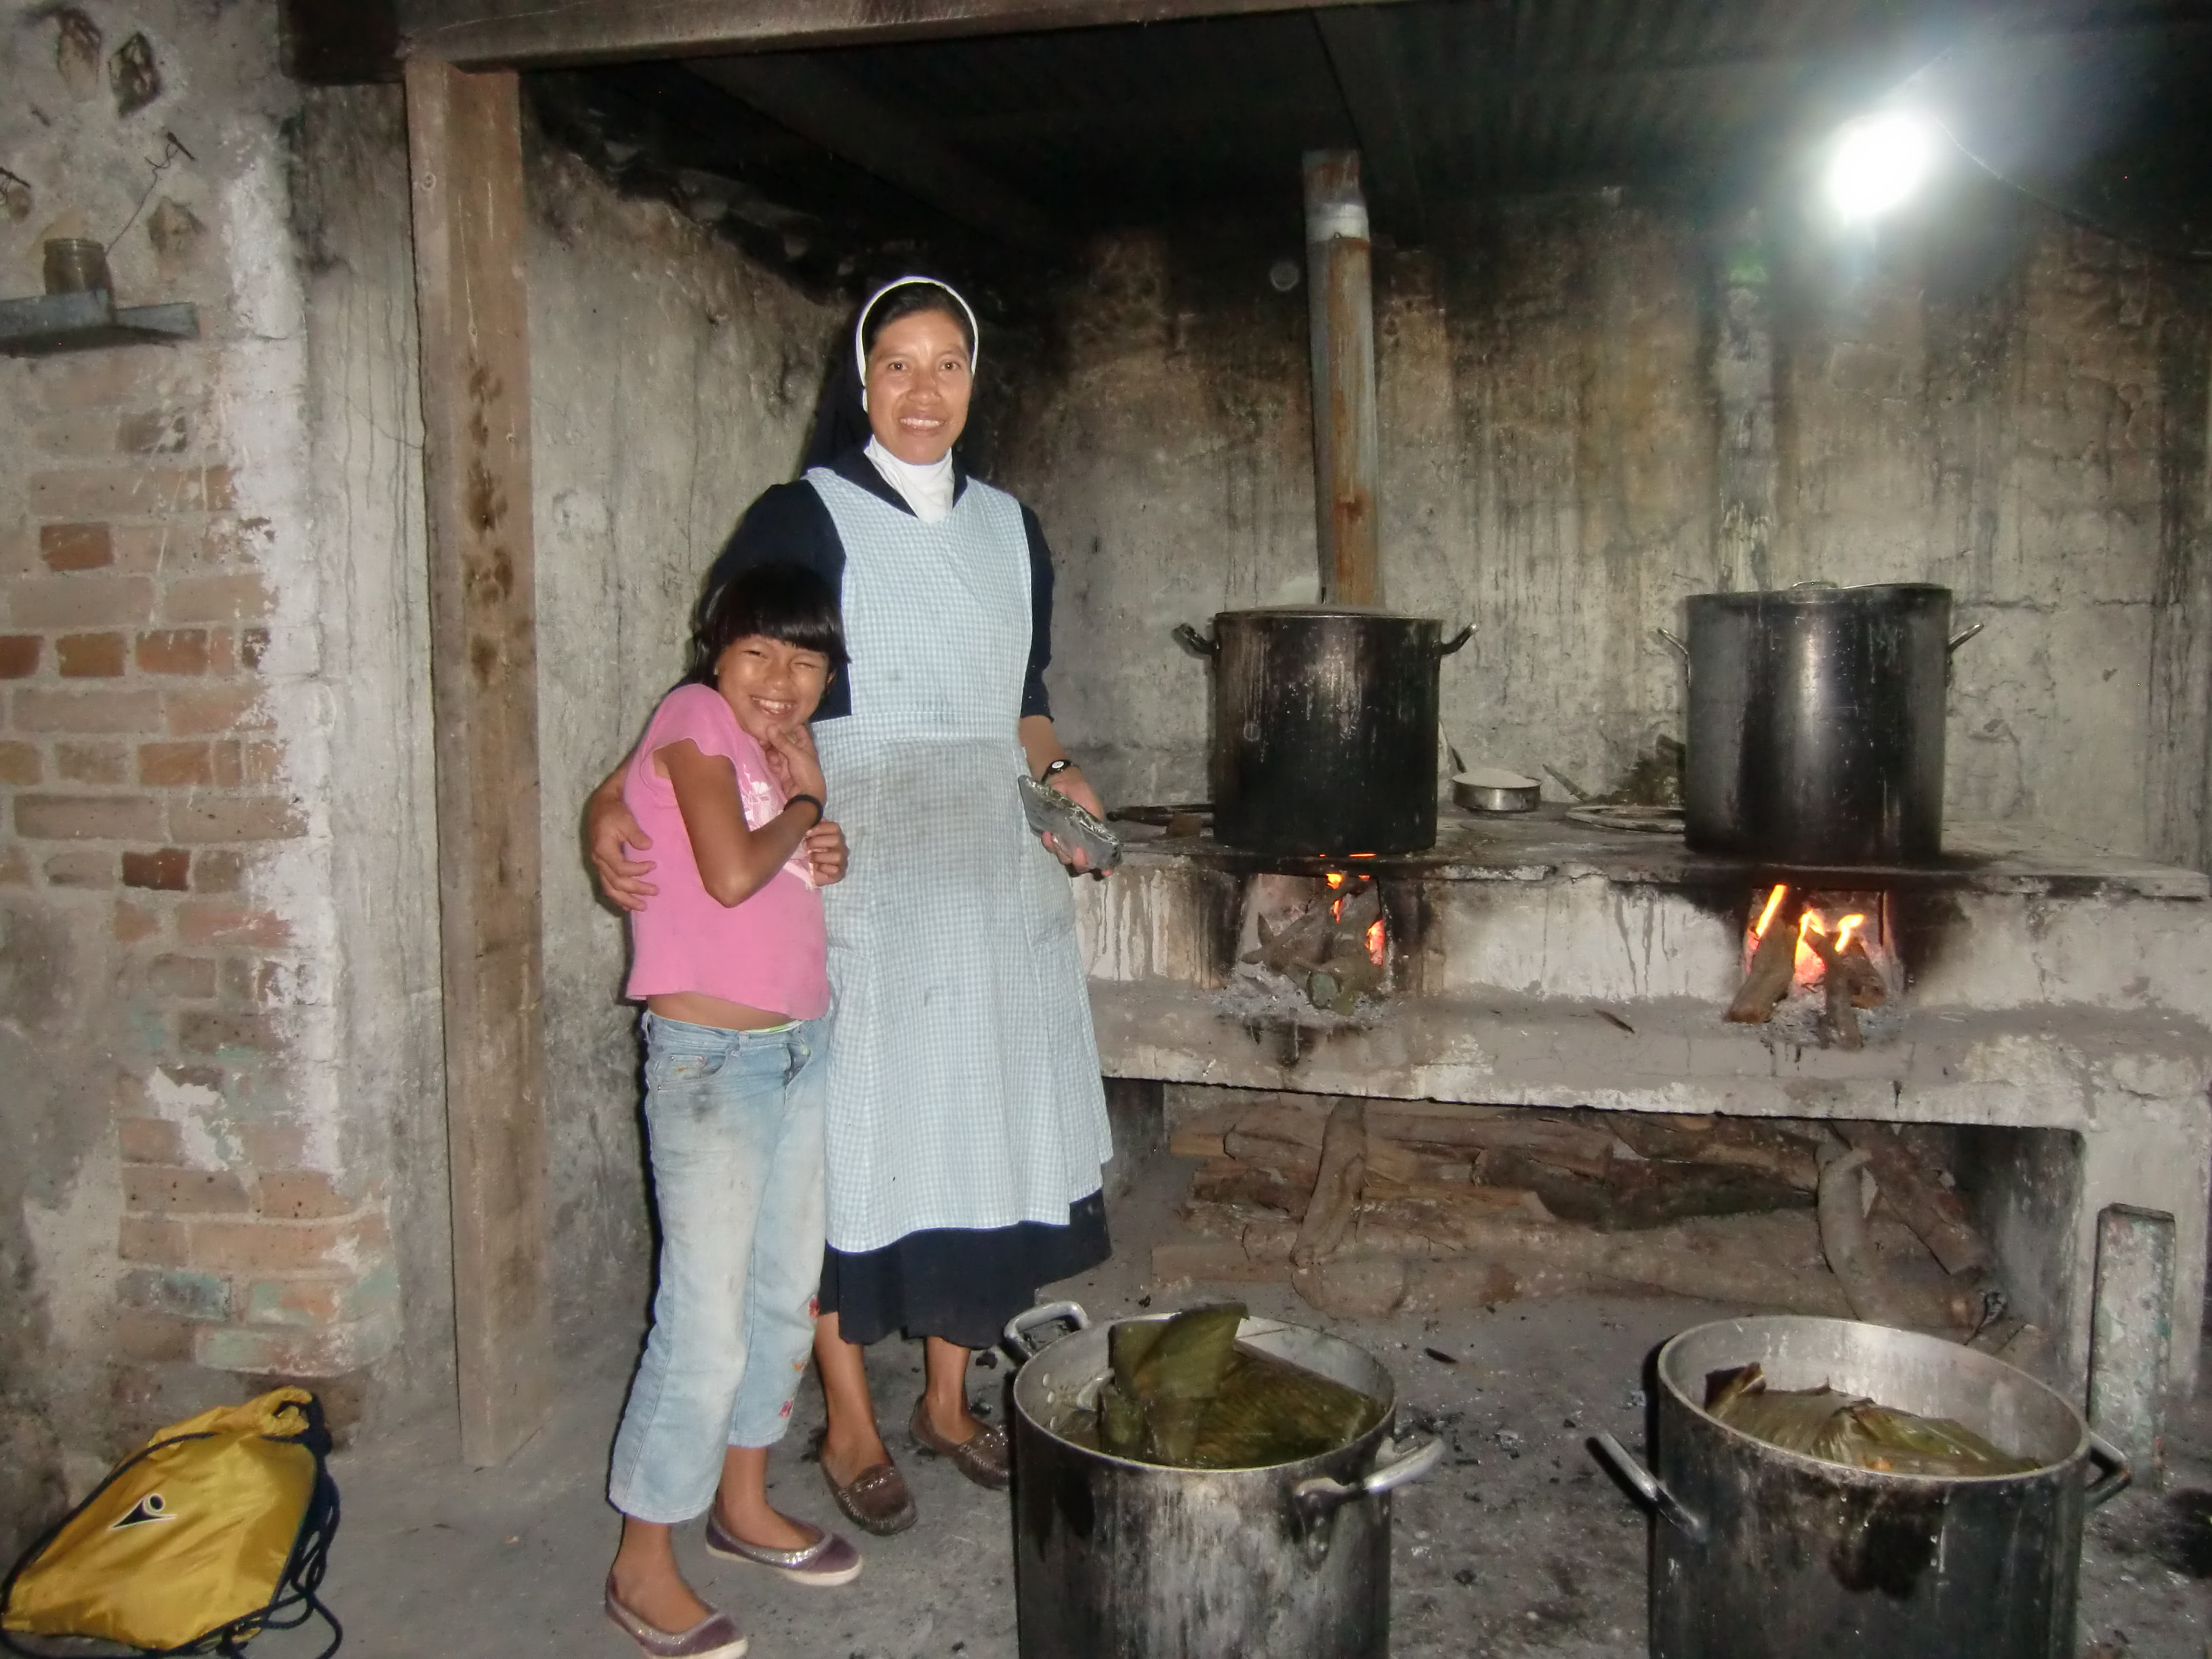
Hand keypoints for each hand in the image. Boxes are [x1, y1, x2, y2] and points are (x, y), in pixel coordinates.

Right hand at [588, 790, 656, 911]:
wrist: (600, 805)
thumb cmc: (614, 811)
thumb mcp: (626, 819)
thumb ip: (635, 834)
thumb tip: (648, 847)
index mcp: (603, 849)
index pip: (621, 868)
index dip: (638, 870)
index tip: (654, 865)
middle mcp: (598, 860)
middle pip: (616, 883)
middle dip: (636, 890)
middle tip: (655, 892)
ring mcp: (598, 864)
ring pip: (609, 888)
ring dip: (626, 899)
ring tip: (642, 907)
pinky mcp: (601, 865)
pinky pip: (607, 885)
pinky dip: (617, 897)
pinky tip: (626, 905)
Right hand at [762, 721, 827, 803]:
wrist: (805, 796)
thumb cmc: (806, 772)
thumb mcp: (795, 755)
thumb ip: (782, 741)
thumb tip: (769, 726)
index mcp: (804, 743)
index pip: (796, 727)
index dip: (786, 722)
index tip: (772, 718)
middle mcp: (796, 749)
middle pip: (781, 738)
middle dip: (772, 739)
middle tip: (762, 739)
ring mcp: (787, 759)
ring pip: (774, 749)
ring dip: (770, 752)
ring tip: (769, 754)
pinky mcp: (781, 769)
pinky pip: (773, 761)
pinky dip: (772, 762)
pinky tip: (774, 766)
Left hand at [804, 820, 847, 885]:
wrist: (811, 873)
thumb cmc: (811, 853)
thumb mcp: (810, 839)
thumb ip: (814, 828)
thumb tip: (819, 818)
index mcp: (835, 836)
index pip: (835, 827)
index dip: (820, 828)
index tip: (807, 833)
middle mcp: (842, 847)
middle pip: (837, 839)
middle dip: (817, 842)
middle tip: (805, 845)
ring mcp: (842, 861)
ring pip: (837, 856)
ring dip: (819, 856)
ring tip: (810, 858)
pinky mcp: (840, 873)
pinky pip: (836, 870)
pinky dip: (824, 868)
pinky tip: (817, 868)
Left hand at [1039, 765, 1108, 875]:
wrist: (1061, 782)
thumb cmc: (1082, 794)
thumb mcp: (1094, 810)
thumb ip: (1097, 828)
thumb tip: (1097, 848)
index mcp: (1095, 838)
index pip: (1101, 857)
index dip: (1104, 867)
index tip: (1104, 873)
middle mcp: (1081, 843)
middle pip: (1081, 863)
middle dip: (1080, 862)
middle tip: (1077, 853)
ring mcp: (1066, 840)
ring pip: (1065, 858)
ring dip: (1062, 851)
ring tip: (1058, 837)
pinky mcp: (1052, 836)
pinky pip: (1051, 847)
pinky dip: (1049, 843)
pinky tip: (1048, 834)